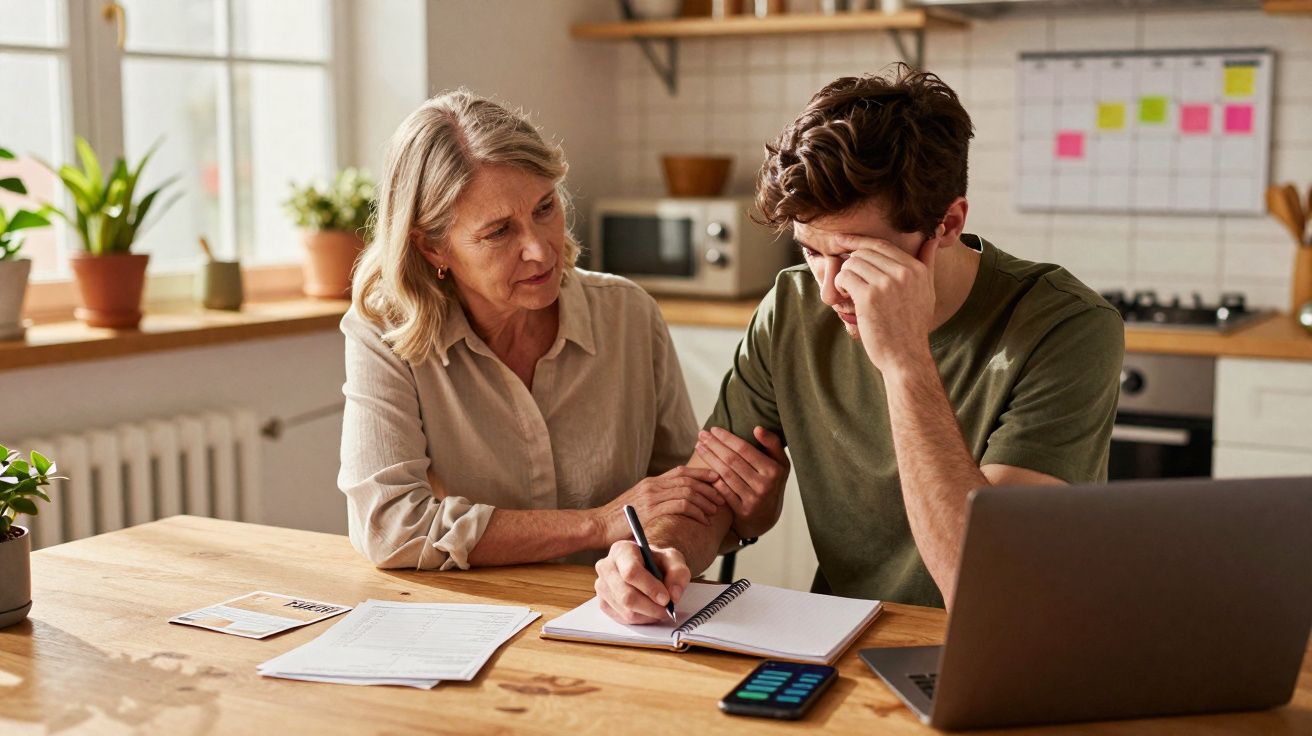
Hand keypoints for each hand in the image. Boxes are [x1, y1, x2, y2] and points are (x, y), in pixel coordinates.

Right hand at [594, 466, 722, 545]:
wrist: (597, 525)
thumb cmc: (617, 520)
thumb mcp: (638, 504)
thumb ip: (655, 501)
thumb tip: (673, 505)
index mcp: (651, 482)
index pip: (681, 472)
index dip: (702, 474)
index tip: (717, 479)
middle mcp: (653, 485)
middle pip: (688, 480)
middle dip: (709, 488)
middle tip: (722, 497)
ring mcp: (651, 496)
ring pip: (687, 491)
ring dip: (705, 500)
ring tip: (715, 510)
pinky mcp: (651, 510)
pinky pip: (681, 506)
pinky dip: (696, 511)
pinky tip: (703, 520)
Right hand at [594, 540, 690, 623]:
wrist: (646, 565)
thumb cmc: (657, 560)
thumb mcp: (673, 559)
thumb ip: (678, 572)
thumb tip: (673, 595)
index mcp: (621, 550)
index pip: (631, 572)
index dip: (650, 588)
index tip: (666, 598)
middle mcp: (606, 567)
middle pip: (627, 596)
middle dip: (651, 607)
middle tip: (667, 609)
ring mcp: (602, 586)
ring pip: (626, 610)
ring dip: (648, 614)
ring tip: (660, 609)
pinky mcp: (603, 603)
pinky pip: (623, 618)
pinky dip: (641, 619)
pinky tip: (649, 611)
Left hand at [695, 426, 788, 539]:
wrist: (767, 516)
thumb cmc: (771, 482)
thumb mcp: (780, 463)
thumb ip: (773, 443)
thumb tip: (757, 428)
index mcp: (774, 470)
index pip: (745, 449)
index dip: (727, 438)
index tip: (713, 429)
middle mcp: (765, 485)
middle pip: (732, 460)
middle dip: (714, 445)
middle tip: (701, 434)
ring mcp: (754, 499)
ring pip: (726, 474)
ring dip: (709, 459)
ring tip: (699, 447)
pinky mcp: (743, 511)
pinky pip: (724, 491)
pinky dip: (713, 479)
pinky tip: (702, 468)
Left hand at [833, 227, 943, 373]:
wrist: (906, 356)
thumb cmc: (913, 325)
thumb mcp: (927, 291)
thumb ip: (927, 262)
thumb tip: (933, 236)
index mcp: (916, 269)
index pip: (882, 245)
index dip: (859, 241)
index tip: (842, 240)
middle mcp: (903, 273)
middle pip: (864, 252)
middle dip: (852, 264)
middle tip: (851, 281)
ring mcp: (886, 284)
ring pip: (852, 263)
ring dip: (845, 276)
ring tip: (850, 292)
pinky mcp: (869, 297)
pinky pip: (845, 277)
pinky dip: (840, 285)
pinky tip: (846, 297)